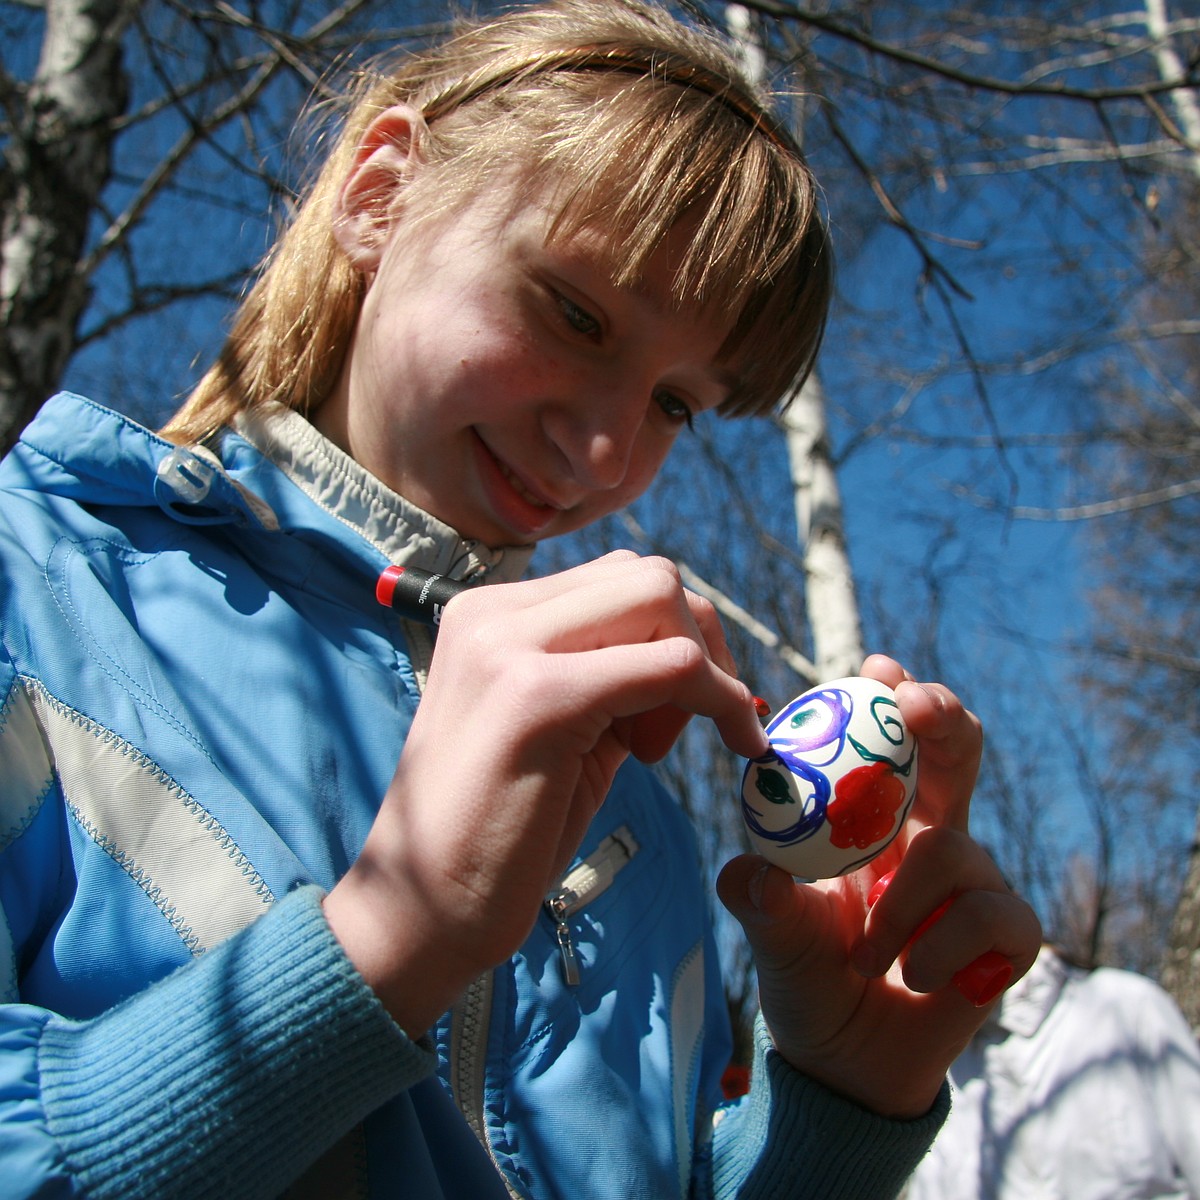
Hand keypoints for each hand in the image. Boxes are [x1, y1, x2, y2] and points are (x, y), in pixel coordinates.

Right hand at [325, 551, 767, 1034]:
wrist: (421, 913)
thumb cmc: (496, 834)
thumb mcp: (559, 730)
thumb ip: (608, 678)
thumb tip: (689, 653)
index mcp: (490, 616)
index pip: (616, 579)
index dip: (671, 635)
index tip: (673, 712)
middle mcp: (493, 614)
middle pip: (648, 575)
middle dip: (702, 638)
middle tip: (694, 721)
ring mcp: (509, 647)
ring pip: (661, 596)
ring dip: (708, 666)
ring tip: (666, 745)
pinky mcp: (539, 698)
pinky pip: (671, 664)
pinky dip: (719, 698)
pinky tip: (730, 744)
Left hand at [717, 654, 1041, 1117]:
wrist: (846, 1060)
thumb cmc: (809, 973)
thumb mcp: (776, 933)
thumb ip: (761, 900)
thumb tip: (749, 873)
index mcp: (878, 820)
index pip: (894, 741)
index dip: (894, 697)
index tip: (876, 669)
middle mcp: (931, 836)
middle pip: (959, 752)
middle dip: (943, 718)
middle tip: (914, 707)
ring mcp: (975, 884)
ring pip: (957, 849)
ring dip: (901, 901)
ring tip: (865, 953)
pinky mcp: (1007, 937)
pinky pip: (993, 915)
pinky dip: (943, 946)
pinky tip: (915, 978)